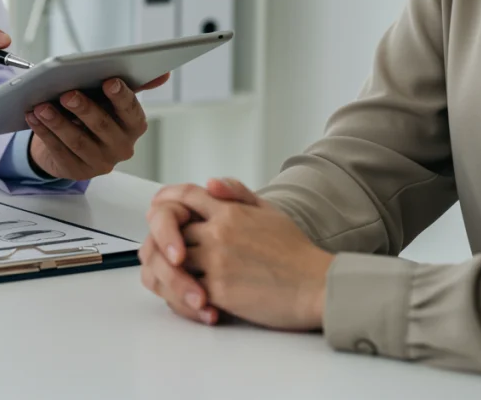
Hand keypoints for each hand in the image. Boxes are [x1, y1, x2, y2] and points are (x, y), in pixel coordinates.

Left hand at [24, 74, 167, 179]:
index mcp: (134, 126)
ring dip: (58, 122)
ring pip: (78, 141)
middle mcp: (122, 147)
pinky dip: (44, 133)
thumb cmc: (97, 114)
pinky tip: (33, 118)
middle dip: (84, 108)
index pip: (131, 111)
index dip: (120, 96)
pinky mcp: (78, 172)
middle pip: (102, 126)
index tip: (109, 81)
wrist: (76, 145)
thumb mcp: (113, 100)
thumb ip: (134, 84)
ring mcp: (100, 163)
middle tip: (67, 93)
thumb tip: (163, 73)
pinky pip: (59, 151)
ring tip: (41, 106)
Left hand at [141, 179, 332, 330]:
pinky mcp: (218, 290)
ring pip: (172, 261)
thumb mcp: (269, 212)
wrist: (318, 286)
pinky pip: (185, 289)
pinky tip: (195, 298)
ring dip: (172, 269)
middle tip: (169, 252)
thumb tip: (210, 182)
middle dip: (167, 240)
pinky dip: (184, 293)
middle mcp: (219, 232)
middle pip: (171, 230)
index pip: (184, 196)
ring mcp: (216, 261)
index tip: (162, 212)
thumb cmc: (295, 252)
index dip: (168, 202)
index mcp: (230, 212)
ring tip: (180, 276)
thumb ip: (238, 195)